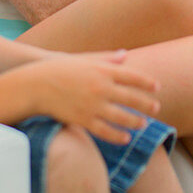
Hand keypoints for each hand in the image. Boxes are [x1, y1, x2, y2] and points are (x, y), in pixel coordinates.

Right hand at [19, 51, 160, 144]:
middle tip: (156, 108)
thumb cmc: (59, 68)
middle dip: (146, 104)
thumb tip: (125, 55)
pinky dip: (118, 136)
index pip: (132, 76)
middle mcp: (101, 87)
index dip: (147, 82)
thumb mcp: (84, 58)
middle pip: (131, 98)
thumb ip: (106, 58)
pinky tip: (126, 138)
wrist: (35, 84)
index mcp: (102, 70)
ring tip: (144, 124)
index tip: (157, 87)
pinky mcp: (83, 119)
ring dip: (136, 122)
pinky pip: (105, 131)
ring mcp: (93, 105)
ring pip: (122, 117)